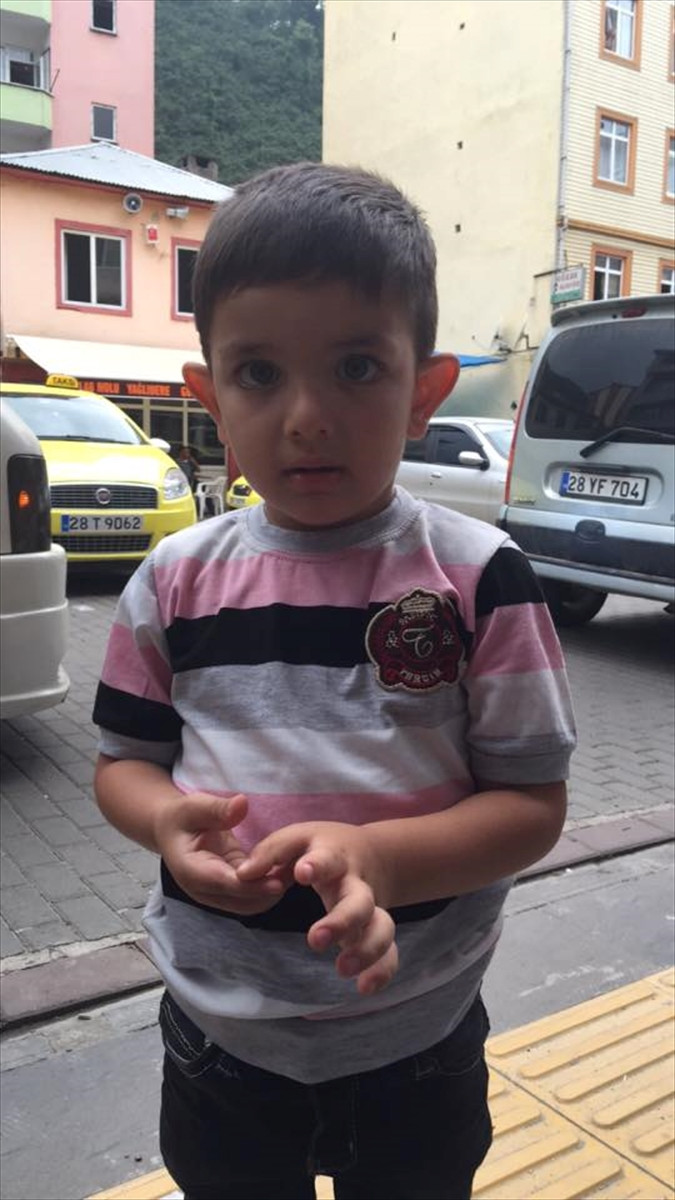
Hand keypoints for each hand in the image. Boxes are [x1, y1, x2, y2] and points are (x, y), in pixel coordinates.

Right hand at [154, 792, 289, 915]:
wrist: (171, 831)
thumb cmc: (182, 817)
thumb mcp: (194, 806)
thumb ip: (217, 809)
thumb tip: (241, 805)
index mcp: (192, 871)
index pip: (226, 884)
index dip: (253, 884)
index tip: (279, 880)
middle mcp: (204, 890)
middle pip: (242, 902)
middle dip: (269, 890)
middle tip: (300, 873)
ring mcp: (217, 894)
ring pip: (250, 905)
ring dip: (273, 892)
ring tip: (299, 871)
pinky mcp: (229, 891)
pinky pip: (252, 897)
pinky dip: (270, 888)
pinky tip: (290, 871)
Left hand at [237, 822, 397, 994]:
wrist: (371, 853)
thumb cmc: (321, 847)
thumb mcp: (296, 839)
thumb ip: (270, 853)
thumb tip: (242, 875)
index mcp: (333, 856)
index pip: (327, 858)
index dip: (317, 865)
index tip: (302, 872)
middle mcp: (355, 883)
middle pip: (359, 901)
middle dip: (342, 921)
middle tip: (316, 940)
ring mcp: (369, 908)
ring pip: (381, 926)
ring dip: (366, 949)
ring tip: (342, 969)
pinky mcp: (375, 929)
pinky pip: (389, 950)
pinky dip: (383, 969)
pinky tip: (366, 988)